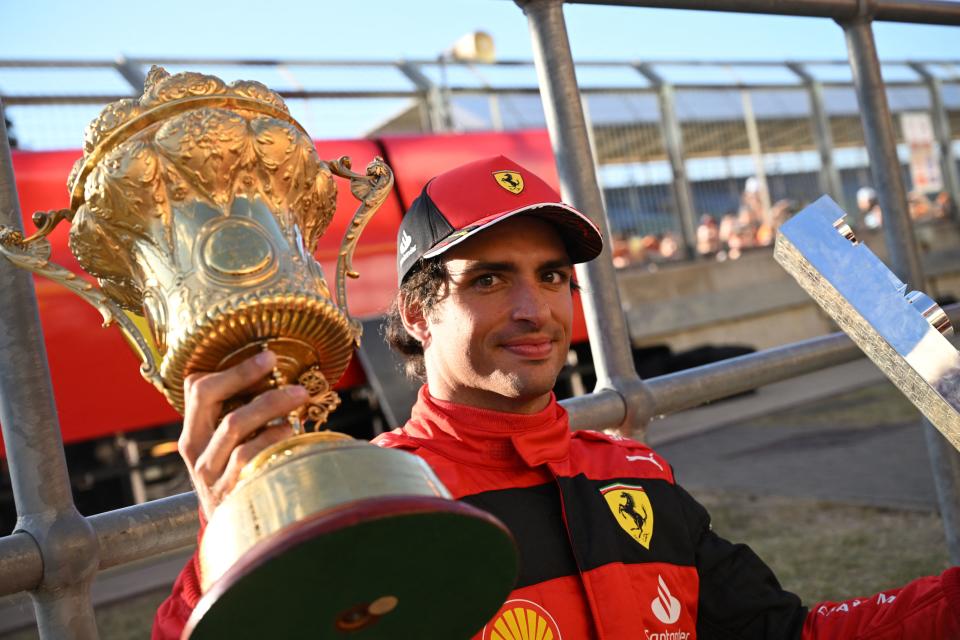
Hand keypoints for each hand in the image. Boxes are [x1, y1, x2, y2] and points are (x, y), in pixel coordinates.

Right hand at [177, 350, 308, 518]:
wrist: (232, 531)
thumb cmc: (237, 477)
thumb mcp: (227, 447)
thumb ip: (239, 415)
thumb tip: (278, 376)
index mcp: (193, 432)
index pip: (198, 388)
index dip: (233, 369)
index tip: (268, 356)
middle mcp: (195, 450)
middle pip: (212, 398)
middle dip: (248, 375)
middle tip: (281, 364)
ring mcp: (209, 472)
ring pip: (234, 424)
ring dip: (270, 403)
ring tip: (298, 396)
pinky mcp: (227, 491)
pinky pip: (248, 456)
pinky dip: (272, 438)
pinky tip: (291, 433)